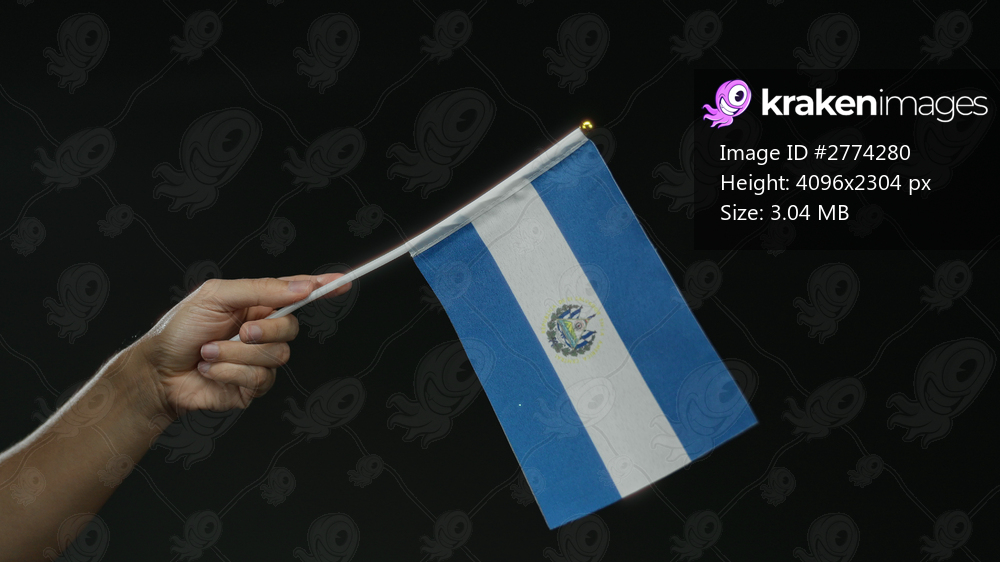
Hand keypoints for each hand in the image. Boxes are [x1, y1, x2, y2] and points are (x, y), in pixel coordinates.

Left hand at [136, 274, 350, 416]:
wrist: (157, 371)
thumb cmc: (180, 329)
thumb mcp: (217, 297)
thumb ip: (261, 289)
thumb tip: (302, 286)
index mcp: (257, 304)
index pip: (297, 293)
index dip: (322, 286)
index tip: (342, 281)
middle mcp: (263, 332)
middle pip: (292, 329)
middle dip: (266, 330)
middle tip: (241, 330)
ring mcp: (259, 361)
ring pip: (277, 357)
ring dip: (237, 354)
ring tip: (210, 353)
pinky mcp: (252, 388)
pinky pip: (260, 380)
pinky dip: (230, 372)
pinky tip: (211, 370)